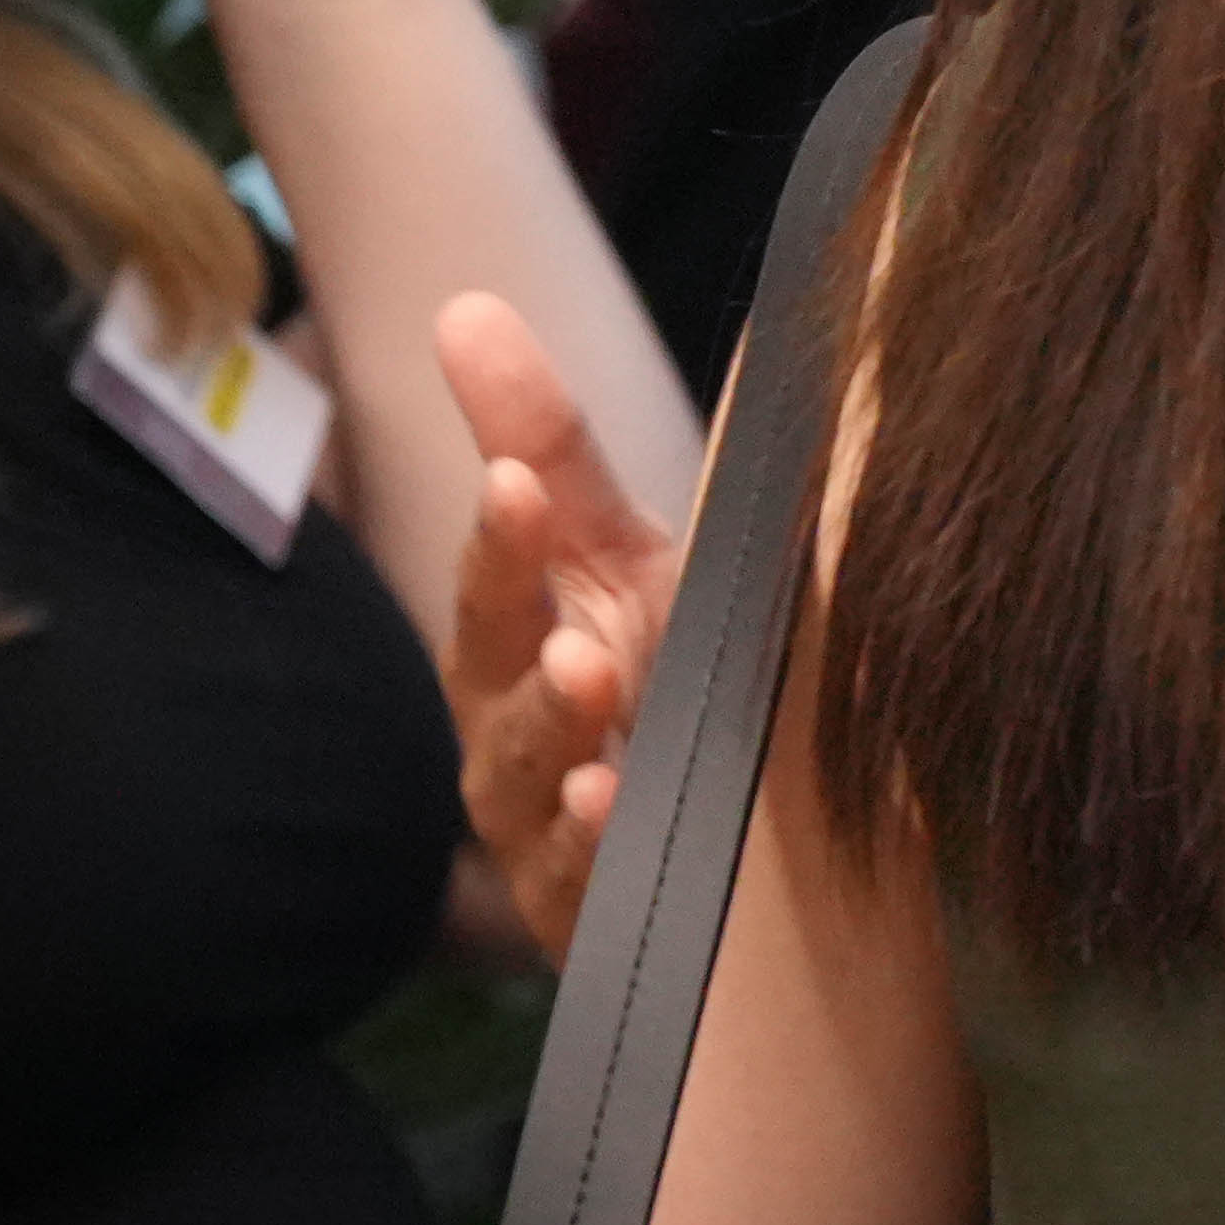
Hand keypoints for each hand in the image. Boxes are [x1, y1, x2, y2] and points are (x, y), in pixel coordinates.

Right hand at [437, 292, 681, 956]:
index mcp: (525, 648)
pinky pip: (587, 893)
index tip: (514, 486)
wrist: (760, 823)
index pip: (495, 591)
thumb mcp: (624, 555)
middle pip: (498, 702)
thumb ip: (545, 446)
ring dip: (561, 749)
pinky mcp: (599, 914)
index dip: (500, 544)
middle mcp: (520, 744)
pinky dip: (597, 852)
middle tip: (572, 636)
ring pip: (531, 799)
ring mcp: (553, 837)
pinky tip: (621, 812)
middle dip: (525, 663)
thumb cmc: (672, 670)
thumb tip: (464, 309)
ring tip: (600, 701)